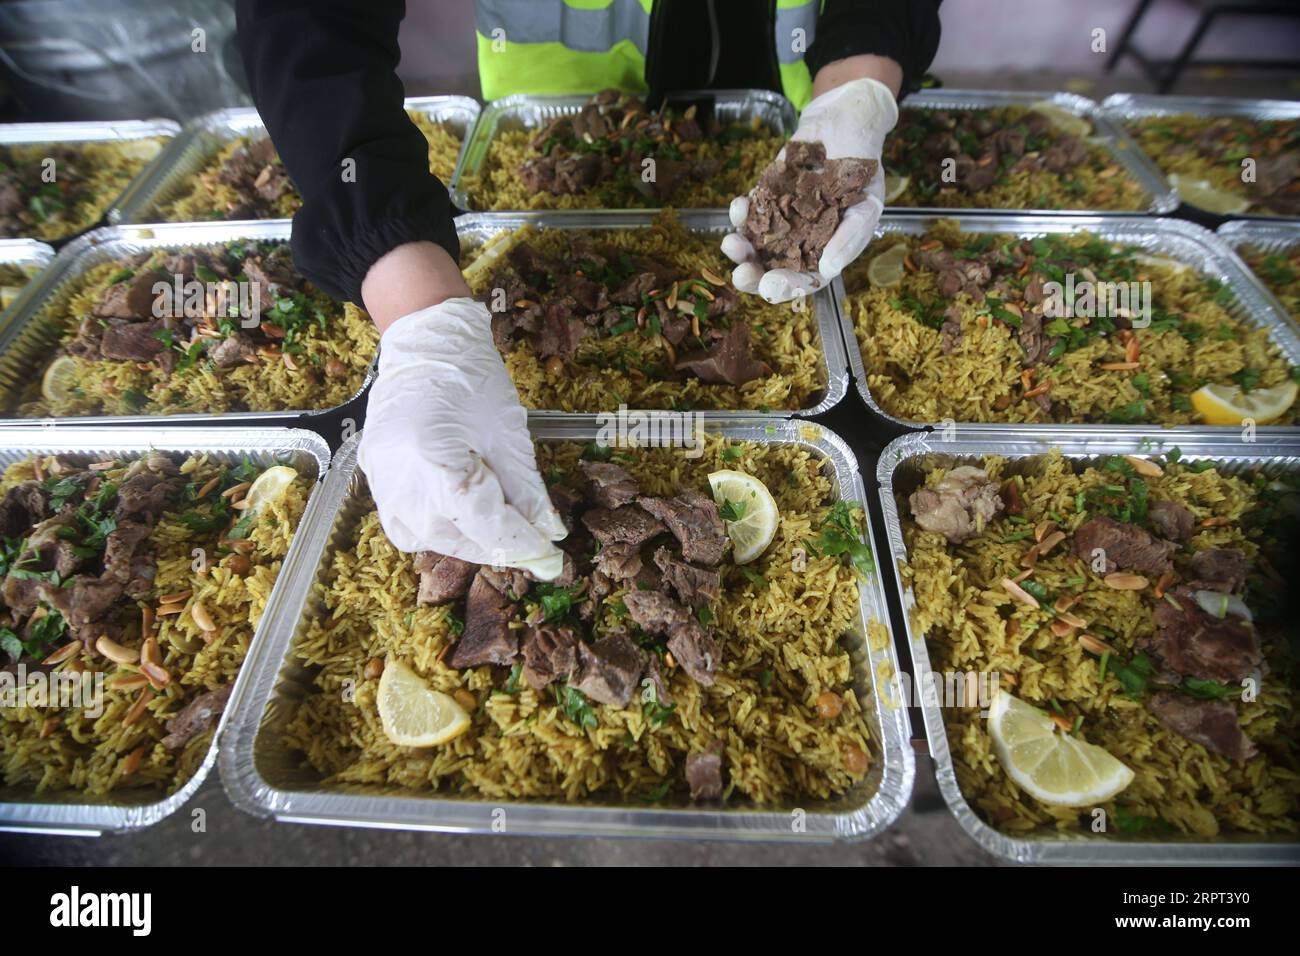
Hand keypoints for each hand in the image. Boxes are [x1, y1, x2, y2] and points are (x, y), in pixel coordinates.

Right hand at [357, 297, 567, 578]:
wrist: (426, 341)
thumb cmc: (472, 377)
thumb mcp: (510, 436)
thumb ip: (527, 493)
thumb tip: (548, 534)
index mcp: (435, 463)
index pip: (485, 526)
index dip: (522, 546)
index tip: (552, 560)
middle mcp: (400, 481)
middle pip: (457, 538)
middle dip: (498, 543)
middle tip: (531, 539)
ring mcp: (381, 481)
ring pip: (429, 538)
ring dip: (468, 539)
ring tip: (498, 522)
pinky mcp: (374, 476)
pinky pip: (406, 522)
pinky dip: (437, 526)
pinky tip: (460, 513)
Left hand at [721, 77, 898, 302]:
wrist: (845, 122)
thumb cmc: (862, 169)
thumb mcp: (867, 204)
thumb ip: (851, 237)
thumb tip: (828, 268)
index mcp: (826, 252)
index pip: (805, 280)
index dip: (788, 287)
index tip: (771, 285)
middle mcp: (800, 242)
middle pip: (773, 269)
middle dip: (754, 276)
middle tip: (741, 275)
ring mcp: (780, 221)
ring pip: (755, 245)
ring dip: (740, 248)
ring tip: (730, 244)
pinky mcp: (766, 198)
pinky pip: (750, 212)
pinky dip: (740, 213)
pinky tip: (739, 207)